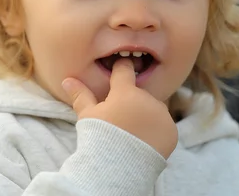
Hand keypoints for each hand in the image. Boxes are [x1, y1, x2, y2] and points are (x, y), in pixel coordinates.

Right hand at [62, 59, 177, 158]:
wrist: (118, 168)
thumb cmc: (99, 138)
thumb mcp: (87, 115)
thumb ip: (81, 95)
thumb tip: (67, 80)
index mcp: (126, 91)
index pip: (124, 70)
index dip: (121, 69)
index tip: (119, 69)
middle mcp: (147, 98)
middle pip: (139, 94)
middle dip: (131, 102)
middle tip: (120, 120)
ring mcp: (162, 115)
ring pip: (153, 109)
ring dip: (145, 116)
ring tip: (131, 134)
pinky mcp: (172, 131)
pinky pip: (164, 126)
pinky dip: (156, 131)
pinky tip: (144, 142)